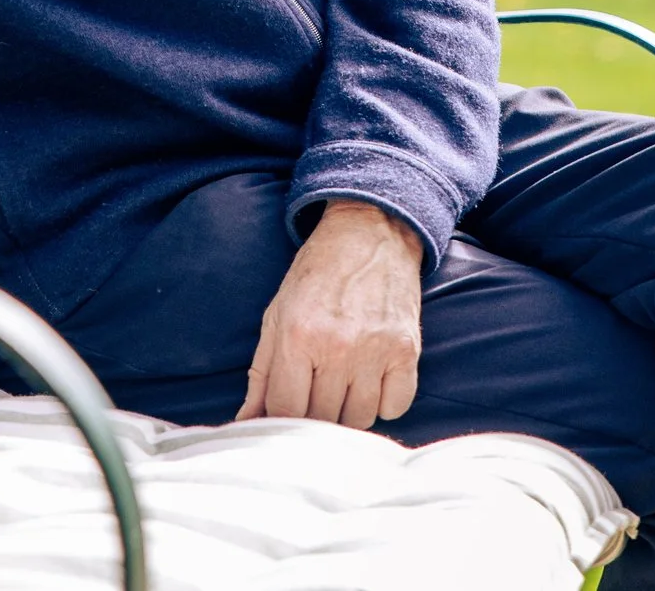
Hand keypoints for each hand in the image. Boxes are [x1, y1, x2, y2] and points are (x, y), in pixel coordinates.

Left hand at [236, 200, 421, 429]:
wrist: (369, 233)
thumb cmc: (317, 275)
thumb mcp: (277, 315)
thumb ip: (261, 373)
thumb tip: (247, 420)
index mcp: (297, 336)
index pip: (286, 410)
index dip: (282, 416)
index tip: (288, 406)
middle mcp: (338, 347)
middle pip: (322, 419)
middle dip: (313, 412)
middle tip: (315, 389)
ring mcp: (376, 351)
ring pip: (359, 419)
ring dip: (348, 411)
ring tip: (343, 383)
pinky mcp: (407, 351)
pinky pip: (395, 408)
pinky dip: (384, 403)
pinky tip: (372, 380)